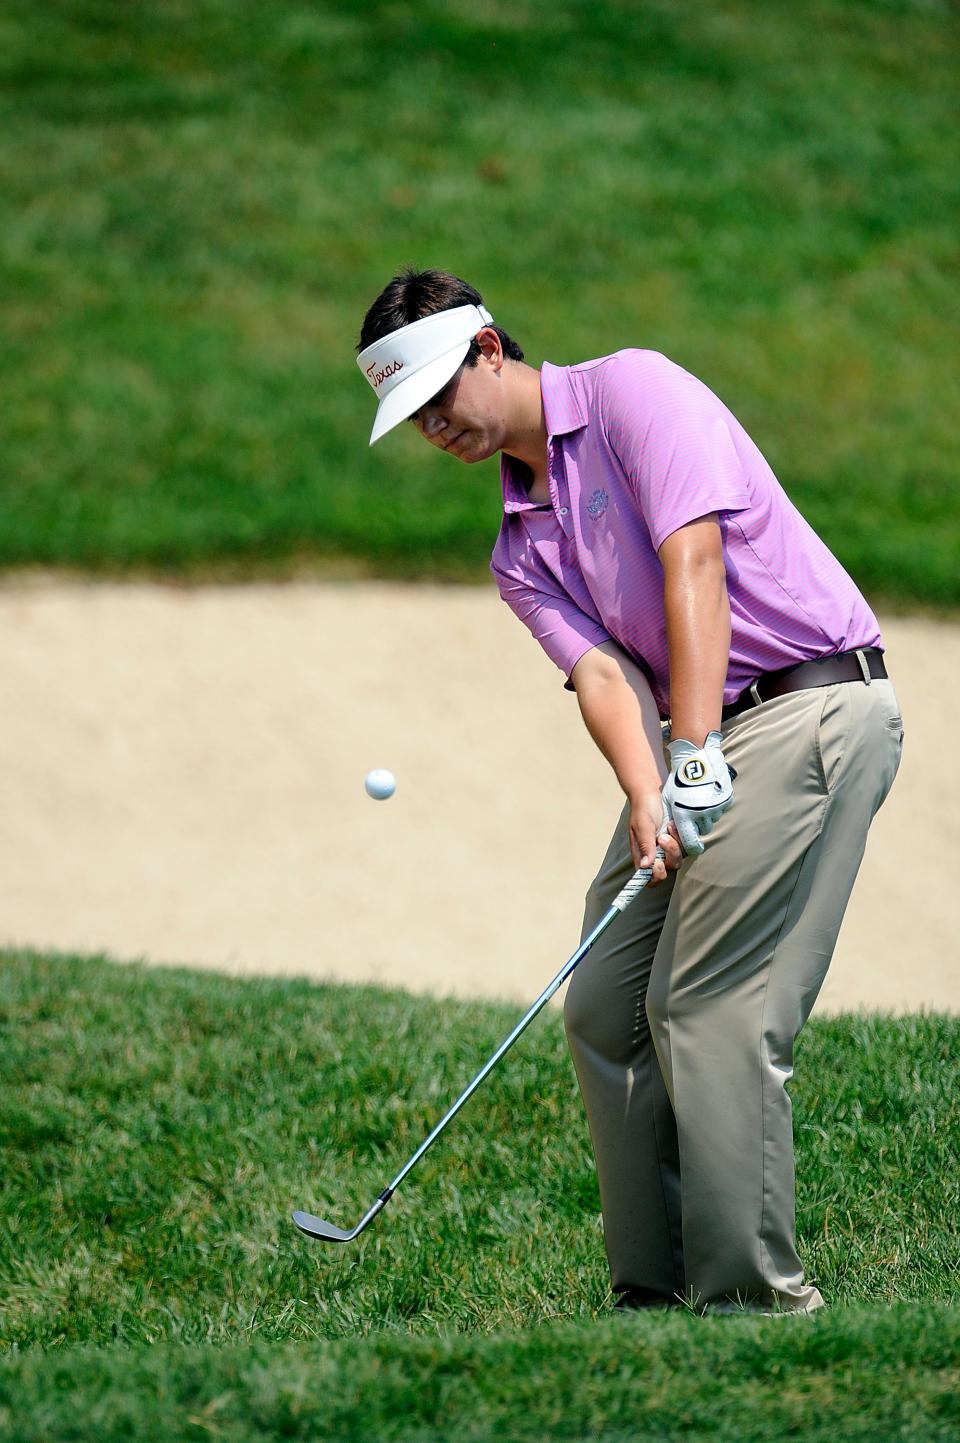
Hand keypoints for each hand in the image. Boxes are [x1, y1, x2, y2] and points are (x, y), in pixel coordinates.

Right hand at [628, 793, 682, 885]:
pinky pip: (686, 846)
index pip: (649, 878)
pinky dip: (680, 836)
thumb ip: (645, 845)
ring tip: (668, 828)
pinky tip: (673, 825)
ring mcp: (668, 847)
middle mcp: (656, 854)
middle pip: (667, 869)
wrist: (652, 793)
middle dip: (669, 855)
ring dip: (675, 845)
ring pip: (678, 858)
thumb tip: (645, 866)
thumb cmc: (643, 808)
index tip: (658, 863)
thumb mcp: (642, 825)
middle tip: (662, 838)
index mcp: (642, 855)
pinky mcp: (679, 839)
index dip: (655, 876)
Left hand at [662, 731, 734, 855]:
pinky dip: (715, 804)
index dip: (691, 846)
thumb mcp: (669, 798)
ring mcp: (715, 806)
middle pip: (703, 830)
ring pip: (712, 819)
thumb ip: (673, 818)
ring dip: (707, 814)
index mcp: (684, 815)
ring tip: (700, 800)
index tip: (692, 845)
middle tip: (693, 812)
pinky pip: (720, 808)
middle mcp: (701, 814)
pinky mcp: (725, 799)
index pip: (690, 844)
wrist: (696, 757)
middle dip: (698, 825)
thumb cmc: (677, 779)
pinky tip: (708, 793)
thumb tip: (673, 834)